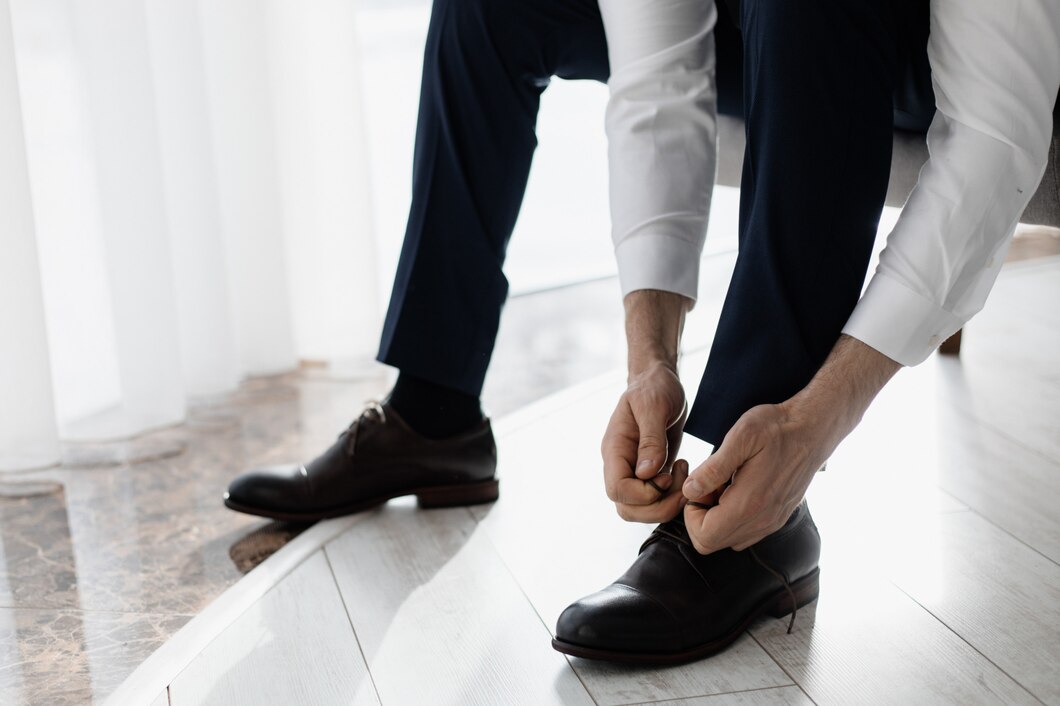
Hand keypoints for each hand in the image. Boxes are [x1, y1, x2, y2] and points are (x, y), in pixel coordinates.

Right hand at [602, 362, 689, 522]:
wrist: (659, 380)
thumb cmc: (655, 387)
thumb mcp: (654, 406)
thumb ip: (651, 440)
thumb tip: (647, 473)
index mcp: (614, 449)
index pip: (617, 489)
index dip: (644, 493)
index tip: (666, 474)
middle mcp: (620, 464)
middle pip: (626, 508)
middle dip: (657, 506)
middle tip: (681, 485)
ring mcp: (634, 470)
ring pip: (640, 509)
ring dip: (666, 503)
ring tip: (684, 477)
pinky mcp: (650, 472)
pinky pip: (656, 499)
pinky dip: (672, 496)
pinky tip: (685, 472)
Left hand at [680, 335, 899, 552]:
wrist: (814, 429)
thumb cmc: (777, 428)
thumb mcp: (741, 438)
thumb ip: (713, 469)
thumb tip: (690, 491)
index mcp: (749, 504)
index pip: (703, 536)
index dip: (690, 514)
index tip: (698, 487)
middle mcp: (761, 521)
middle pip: (712, 543)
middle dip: (700, 517)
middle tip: (708, 486)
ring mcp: (771, 522)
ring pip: (728, 540)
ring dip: (716, 518)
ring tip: (722, 486)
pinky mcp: (777, 517)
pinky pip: (745, 533)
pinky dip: (732, 518)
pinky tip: (736, 489)